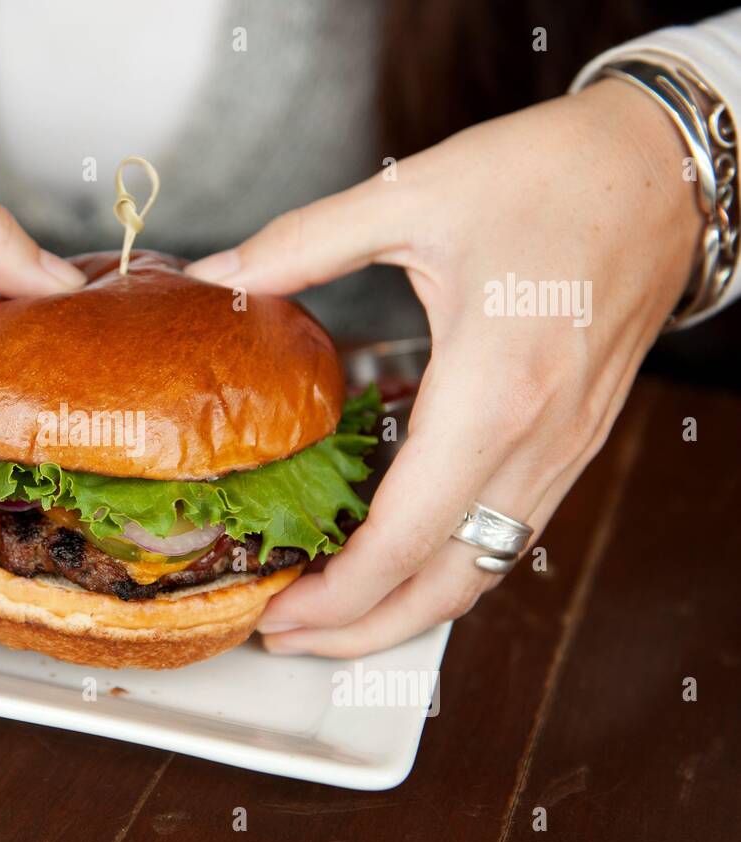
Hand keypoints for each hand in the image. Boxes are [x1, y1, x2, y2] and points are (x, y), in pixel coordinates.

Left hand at [188, 79, 700, 656]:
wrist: (664, 165)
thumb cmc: (553, 174)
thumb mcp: (412, 195)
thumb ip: (302, 242)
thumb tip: (217, 276)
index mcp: (494, 392)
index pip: (404, 539)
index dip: (333, 596)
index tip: (271, 611)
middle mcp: (537, 442)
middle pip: (448, 588)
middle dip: (360, 633)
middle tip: (283, 636)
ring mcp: (565, 451)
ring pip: (484, 572)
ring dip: (404, 609)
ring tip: (326, 609)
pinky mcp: (574, 442)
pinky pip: (506, 533)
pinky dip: (445, 564)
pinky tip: (391, 549)